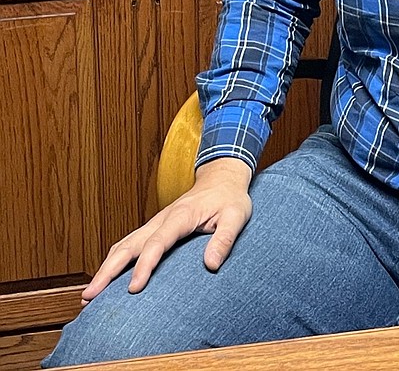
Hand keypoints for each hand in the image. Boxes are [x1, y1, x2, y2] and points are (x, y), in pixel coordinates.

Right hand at [81, 158, 252, 302]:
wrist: (222, 177)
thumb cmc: (229, 198)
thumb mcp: (236, 216)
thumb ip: (224, 239)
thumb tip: (211, 265)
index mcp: (181, 216)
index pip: (158, 243)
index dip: (144, 265)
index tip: (134, 288)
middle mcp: (162, 219)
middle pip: (129, 245)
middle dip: (108, 270)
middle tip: (90, 296)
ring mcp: (155, 223)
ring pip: (124, 245)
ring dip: (105, 268)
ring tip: (88, 295)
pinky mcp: (154, 228)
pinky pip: (129, 244)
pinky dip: (114, 261)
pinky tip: (105, 278)